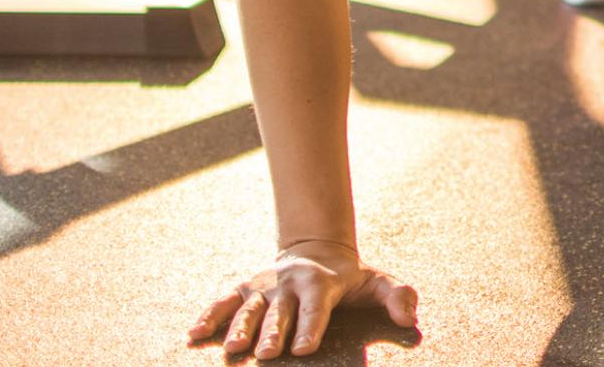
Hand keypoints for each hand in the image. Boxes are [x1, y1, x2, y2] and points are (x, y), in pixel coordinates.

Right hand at [190, 239, 418, 358]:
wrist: (316, 250)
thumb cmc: (349, 277)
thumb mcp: (377, 282)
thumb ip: (397, 296)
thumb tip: (409, 317)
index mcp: (321, 283)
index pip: (316, 307)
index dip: (311, 327)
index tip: (304, 349)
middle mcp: (289, 284)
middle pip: (280, 311)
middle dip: (274, 333)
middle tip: (269, 354)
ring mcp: (264, 286)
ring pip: (250, 308)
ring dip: (240, 327)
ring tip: (232, 349)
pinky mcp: (245, 289)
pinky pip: (224, 301)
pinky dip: (209, 316)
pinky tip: (194, 334)